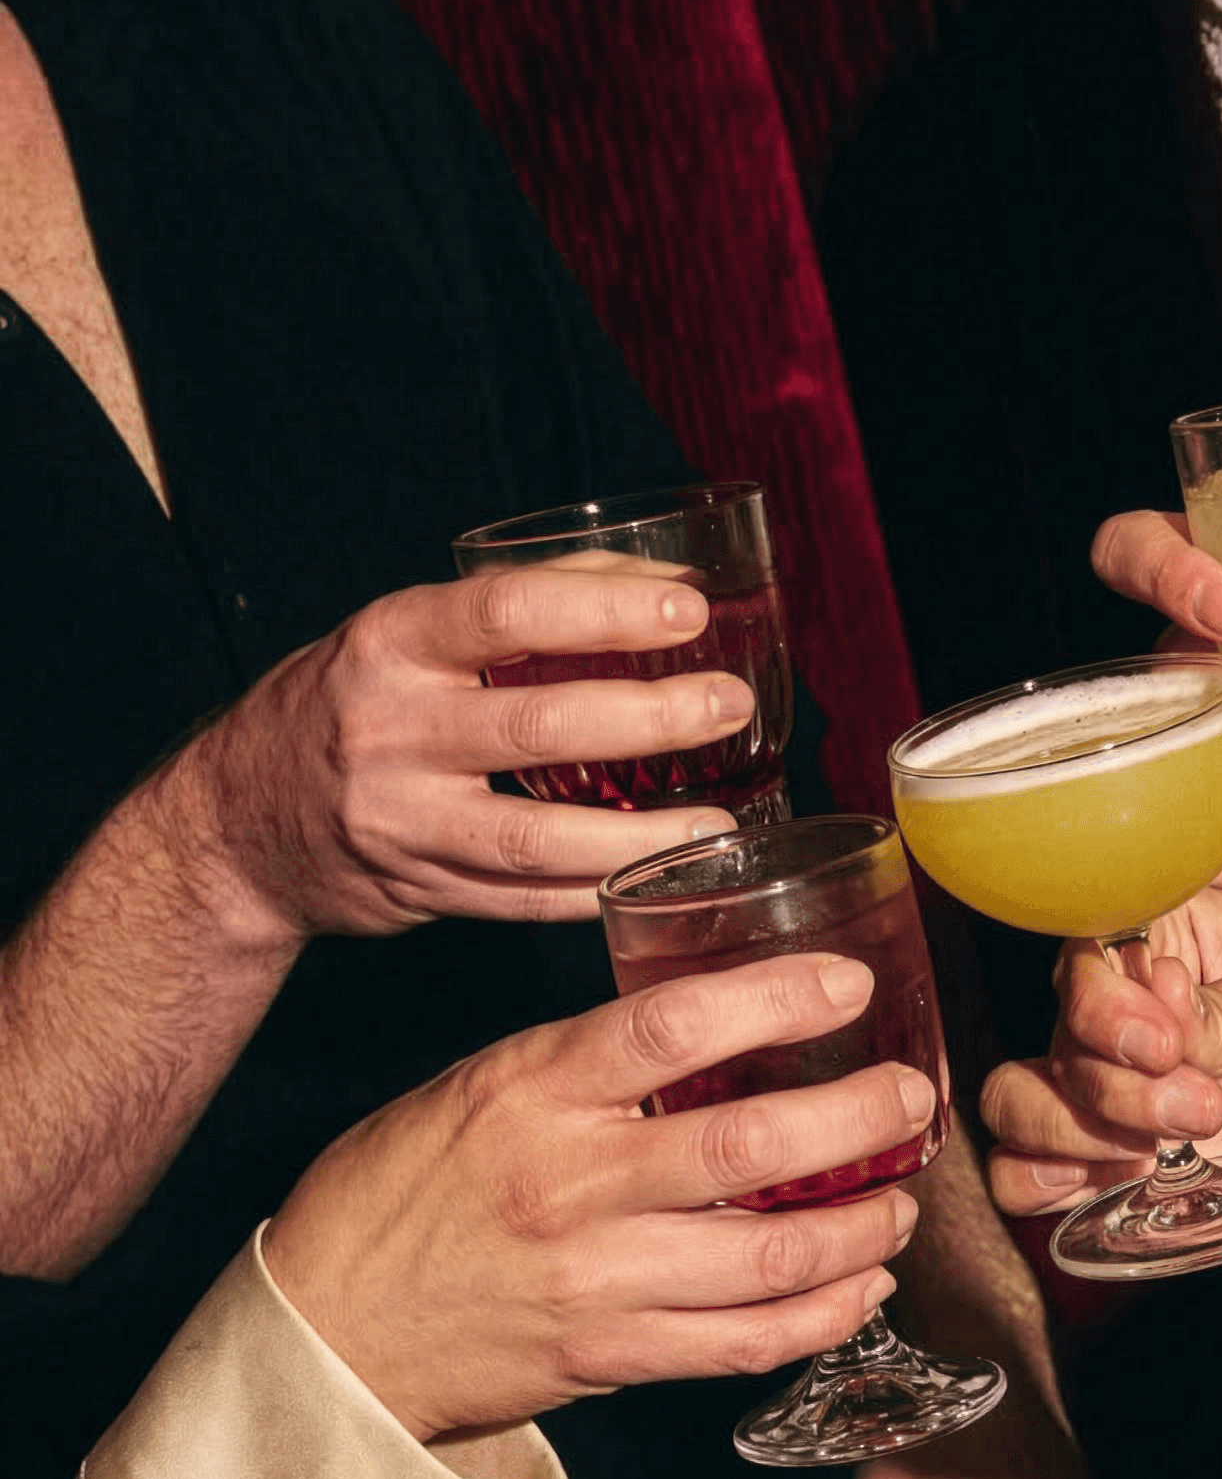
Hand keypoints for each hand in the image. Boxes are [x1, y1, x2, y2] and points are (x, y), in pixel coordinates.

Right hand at [171, 567, 753, 941]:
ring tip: (720, 821)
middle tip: (727, 704)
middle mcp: (387, 729)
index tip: (689, 614)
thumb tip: (655, 577)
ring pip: (536, 839)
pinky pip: (526, 901)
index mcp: (389, 642)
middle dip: (650, 718)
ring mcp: (399, 820)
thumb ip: (522, 600)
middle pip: (537, 725)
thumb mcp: (406, 632)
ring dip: (642, 834)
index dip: (606, 609)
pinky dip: (602, 890)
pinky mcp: (418, 890)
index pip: (507, 612)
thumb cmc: (351, 703)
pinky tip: (667, 875)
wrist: (237, 822)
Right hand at [264, 951, 928, 1439]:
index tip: (850, 983)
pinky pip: (746, 1342)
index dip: (780, 997)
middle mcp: (573, 1183)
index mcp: (534, 1090)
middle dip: (861, 1119)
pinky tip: (860, 1286)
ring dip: (863, 1228)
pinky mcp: (610, 1357)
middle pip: (753, 1145)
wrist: (324, 1333)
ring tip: (901, 1201)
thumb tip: (713, 1029)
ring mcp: (597, 1279)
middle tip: (913, 1097)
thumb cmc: (400, 1192)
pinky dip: (822, 1315)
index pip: (675, 1024)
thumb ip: (592, 1066)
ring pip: (771, 1256)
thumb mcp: (482, 1086)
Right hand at [981, 889, 1221, 1230]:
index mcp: (1165, 936)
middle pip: (1052, 1042)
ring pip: (1023, 1107)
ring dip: (1071, 1137)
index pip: (1083, 958)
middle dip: (1112, 1088)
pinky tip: (1126, 1184)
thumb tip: (1164, 1021)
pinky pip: (1041, 1178)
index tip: (1168, 1045)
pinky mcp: (1128, 1159)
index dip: (1105, 1008)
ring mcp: (1120, 1088)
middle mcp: (1124, 1009)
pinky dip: (1055, 1188)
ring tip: (1162, 1153)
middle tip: (1204, 1108)